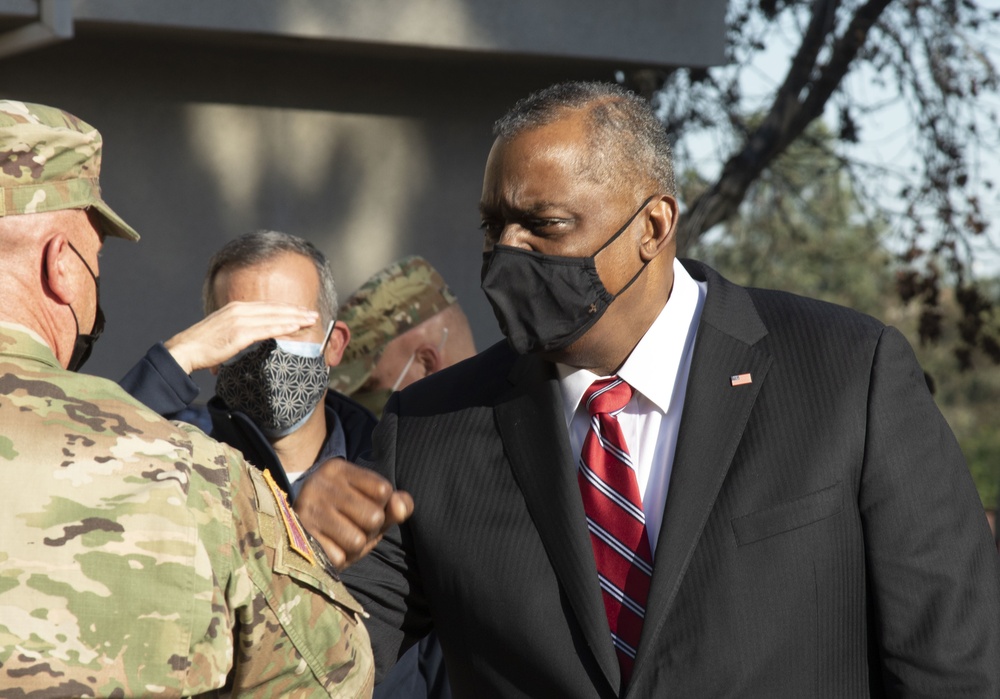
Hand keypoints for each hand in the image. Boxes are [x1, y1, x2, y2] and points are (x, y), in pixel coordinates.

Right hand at [164, 301, 318, 373]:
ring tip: (311, 320)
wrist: (185, 350)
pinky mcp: (239, 333)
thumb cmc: (204, 345)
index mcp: (236, 308)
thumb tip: (254, 336)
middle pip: (274, 309)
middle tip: (314, 314)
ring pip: (274, 317)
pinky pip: (266, 329)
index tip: (302, 311)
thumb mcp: (225, 331)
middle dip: (296, 311)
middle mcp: (239, 310)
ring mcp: (239, 320)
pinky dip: (283, 327)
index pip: (268, 306)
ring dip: (295, 318)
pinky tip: (296, 328)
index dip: (287, 308)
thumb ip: (241, 330)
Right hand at [294, 458, 413, 569]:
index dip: (382, 507)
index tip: (364, 507)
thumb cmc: (344, 517)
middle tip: (353, 526)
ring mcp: (308, 510)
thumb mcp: (372, 506)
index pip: (383, 490)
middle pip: (374, 517)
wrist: (295, 534)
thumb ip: (395, 505)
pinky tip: (327, 548)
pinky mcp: (300, 537)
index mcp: (338, 469)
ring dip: (355, 548)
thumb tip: (401, 507)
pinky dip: (339, 558)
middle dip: (370, 529)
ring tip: (340, 538)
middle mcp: (320, 483)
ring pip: (357, 541)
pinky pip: (339, 557)